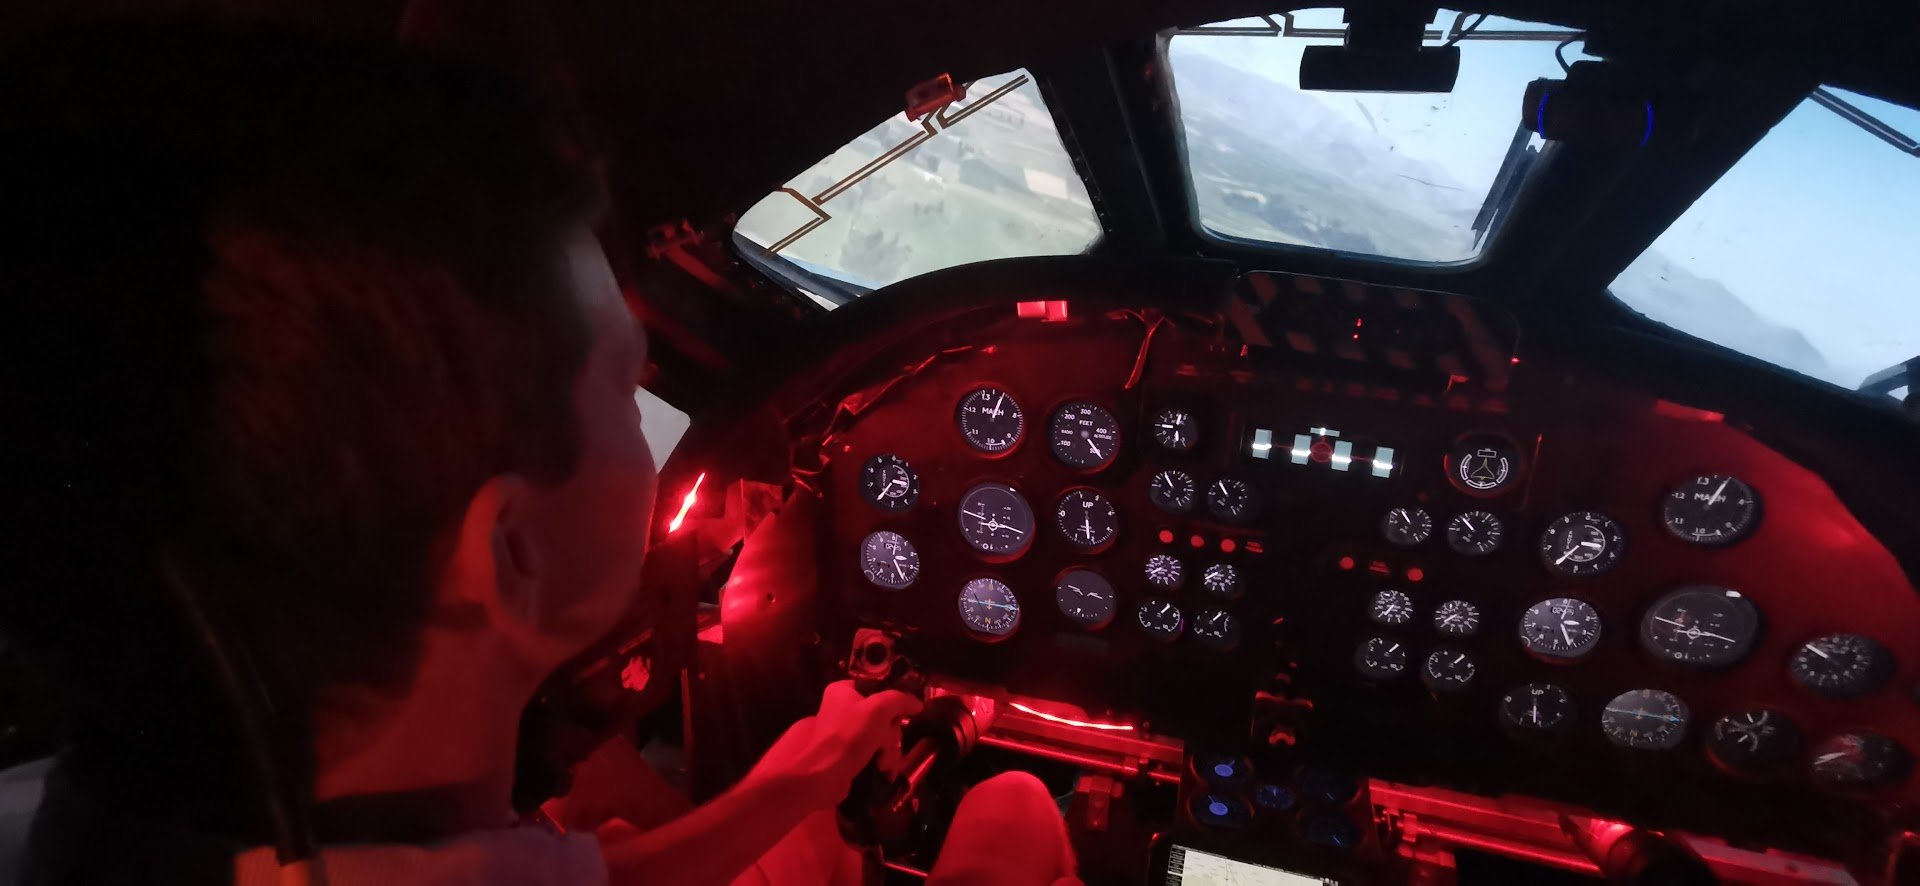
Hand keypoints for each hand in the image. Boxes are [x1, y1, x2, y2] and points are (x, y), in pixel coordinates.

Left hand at [746, 680, 921, 808]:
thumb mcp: (879, 709)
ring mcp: (846, 735)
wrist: (822, 776)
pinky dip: (882, 762)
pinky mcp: (849, 756)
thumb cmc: (848, 736)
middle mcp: (843, 710)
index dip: (893, 700)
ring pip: (882, 737)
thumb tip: (917, 703)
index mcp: (843, 691)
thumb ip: (900, 700)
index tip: (904, 714)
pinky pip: (875, 754)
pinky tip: (883, 771)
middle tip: (886, 744)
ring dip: (889, 751)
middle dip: (890, 734)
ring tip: (882, 763)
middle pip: (884, 716)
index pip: (877, 687)